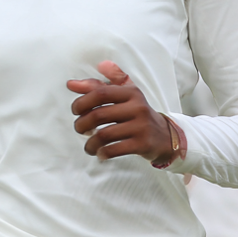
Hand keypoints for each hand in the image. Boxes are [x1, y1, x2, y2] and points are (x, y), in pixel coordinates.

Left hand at [66, 61, 182, 166]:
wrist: (165, 136)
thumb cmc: (137, 113)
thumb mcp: (123, 94)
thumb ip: (98, 84)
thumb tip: (72, 83)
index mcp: (130, 92)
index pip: (100, 93)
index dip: (82, 101)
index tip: (75, 111)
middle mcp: (137, 107)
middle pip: (99, 114)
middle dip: (82, 124)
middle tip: (80, 129)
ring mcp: (141, 126)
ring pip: (104, 134)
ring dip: (90, 143)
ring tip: (88, 146)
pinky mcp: (143, 144)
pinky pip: (115, 149)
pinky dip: (102, 152)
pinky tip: (100, 153)